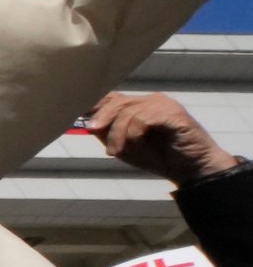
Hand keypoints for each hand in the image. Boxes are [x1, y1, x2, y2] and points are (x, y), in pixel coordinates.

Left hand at [85, 90, 240, 188]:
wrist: (191, 169)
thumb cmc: (159, 157)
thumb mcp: (126, 147)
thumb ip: (109, 134)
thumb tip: (89, 124)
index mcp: (139, 106)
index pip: (112, 97)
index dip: (93, 104)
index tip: (75, 112)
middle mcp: (150, 101)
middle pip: (116, 101)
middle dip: (101, 119)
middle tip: (92, 132)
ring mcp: (163, 105)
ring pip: (127, 111)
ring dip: (118, 133)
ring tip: (118, 152)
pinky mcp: (173, 113)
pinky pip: (143, 118)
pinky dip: (134, 133)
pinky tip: (137, 144)